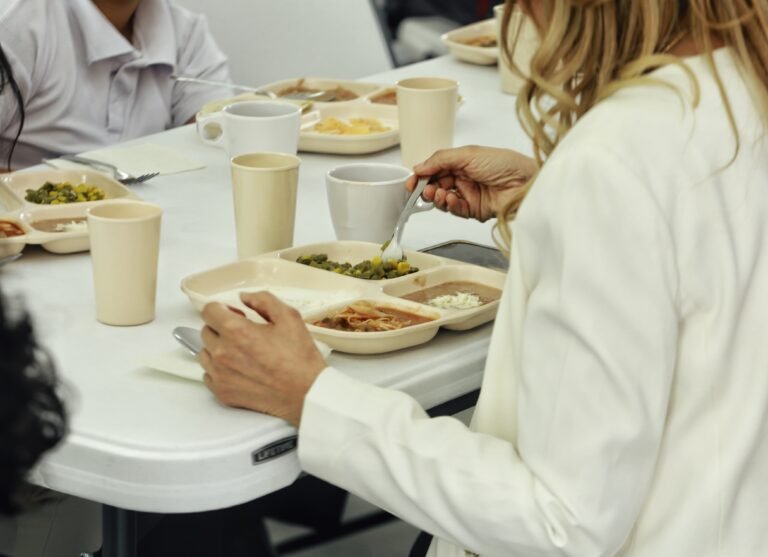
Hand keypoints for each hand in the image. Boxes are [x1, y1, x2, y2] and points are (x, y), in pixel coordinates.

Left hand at [198, 292, 326, 426]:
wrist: (305, 392)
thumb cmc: (299, 358)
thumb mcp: (289, 317)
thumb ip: (263, 300)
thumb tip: (244, 297)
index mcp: (235, 330)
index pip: (209, 311)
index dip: (222, 308)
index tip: (234, 314)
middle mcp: (222, 352)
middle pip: (206, 331)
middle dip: (221, 328)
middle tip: (242, 333)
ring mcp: (219, 374)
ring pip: (205, 353)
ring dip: (217, 348)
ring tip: (240, 352)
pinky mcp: (222, 392)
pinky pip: (208, 375)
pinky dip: (219, 370)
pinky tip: (238, 369)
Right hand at [405, 146, 536, 221]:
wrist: (526, 182)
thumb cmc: (504, 163)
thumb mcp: (468, 154)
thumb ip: (441, 159)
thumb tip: (419, 166)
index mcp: (462, 162)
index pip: (435, 170)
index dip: (422, 176)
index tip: (412, 182)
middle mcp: (464, 178)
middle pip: (437, 186)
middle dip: (428, 188)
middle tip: (425, 190)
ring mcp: (469, 195)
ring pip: (444, 200)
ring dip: (438, 198)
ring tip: (440, 194)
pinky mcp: (475, 211)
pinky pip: (456, 211)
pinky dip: (451, 206)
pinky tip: (452, 199)